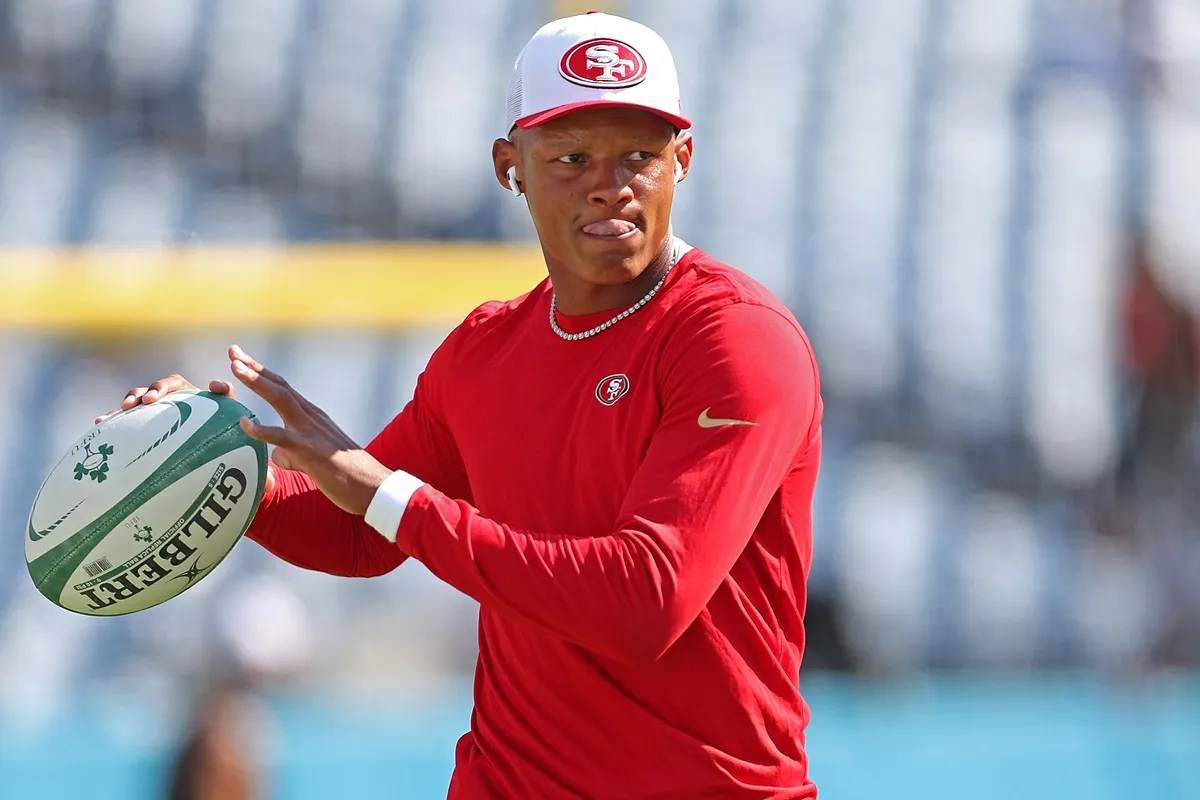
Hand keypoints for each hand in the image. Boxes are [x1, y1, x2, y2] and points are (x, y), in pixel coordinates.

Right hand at [96, 374, 238, 423]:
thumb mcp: (225, 406)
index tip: (152, 399)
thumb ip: (225, 393)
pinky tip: (97, 425)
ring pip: (131, 404)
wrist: (209, 434)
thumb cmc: (218, 417)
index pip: (168, 383)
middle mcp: (163, 397)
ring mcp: (150, 409)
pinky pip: (124, 420)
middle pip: (145, 391)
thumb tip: (214, 384)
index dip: (158, 388)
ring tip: (107, 418)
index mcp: (182, 389)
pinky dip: (112, 421)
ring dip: (120, 409)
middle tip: (131, 406)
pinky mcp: (142, 422)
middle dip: (136, 397)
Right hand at [98, 372, 276, 495]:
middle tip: (152, 399)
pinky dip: (115, 417)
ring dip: (137, 395)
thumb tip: (272, 484)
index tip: (219, 388)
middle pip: (176, 386)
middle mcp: (188, 407)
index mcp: (215, 412)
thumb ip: (256, 475)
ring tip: (129, 406)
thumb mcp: (239, 472)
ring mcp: (164, 413)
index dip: (220, 390)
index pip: (221, 395)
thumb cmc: (223, 469)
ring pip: (148, 396)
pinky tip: (100, 422)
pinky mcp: (143, 425)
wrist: (199, 471)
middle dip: (162, 387)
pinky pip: (128, 417)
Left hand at [226, 344, 391, 515]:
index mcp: (313, 417)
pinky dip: (261, 429)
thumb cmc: (347, 477)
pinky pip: (282, 437)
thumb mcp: (314, 460)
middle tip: (233, 351)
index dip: (262, 372)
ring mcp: (312, 431)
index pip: (283, 388)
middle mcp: (312, 417)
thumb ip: (292, 454)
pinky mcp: (311, 451)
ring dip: (257, 382)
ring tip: (235, 369)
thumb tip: (275, 456)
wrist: (373, 487)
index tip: (241, 358)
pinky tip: (244, 424)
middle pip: (279, 385)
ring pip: (281, 399)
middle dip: (254, 368)